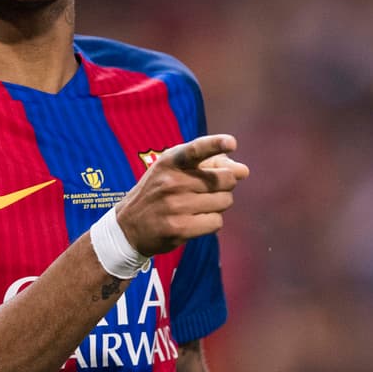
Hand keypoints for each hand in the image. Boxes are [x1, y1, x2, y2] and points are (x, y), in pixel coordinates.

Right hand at [114, 134, 247, 256]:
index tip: (232, 143)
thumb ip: (209, 164)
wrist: (129, 226)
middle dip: (225, 185)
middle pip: (225, 180)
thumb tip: (243, 171)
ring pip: (224, 201)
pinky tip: (196, 220)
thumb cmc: (159, 192)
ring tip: (199, 205)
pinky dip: (212, 221)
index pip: (196, 149)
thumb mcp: (174, 170)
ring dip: (219, 204)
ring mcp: (175, 206)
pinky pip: (216, 222)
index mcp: (171, 161)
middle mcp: (172, 182)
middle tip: (210, 190)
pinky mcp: (179, 229)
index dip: (215, 144)